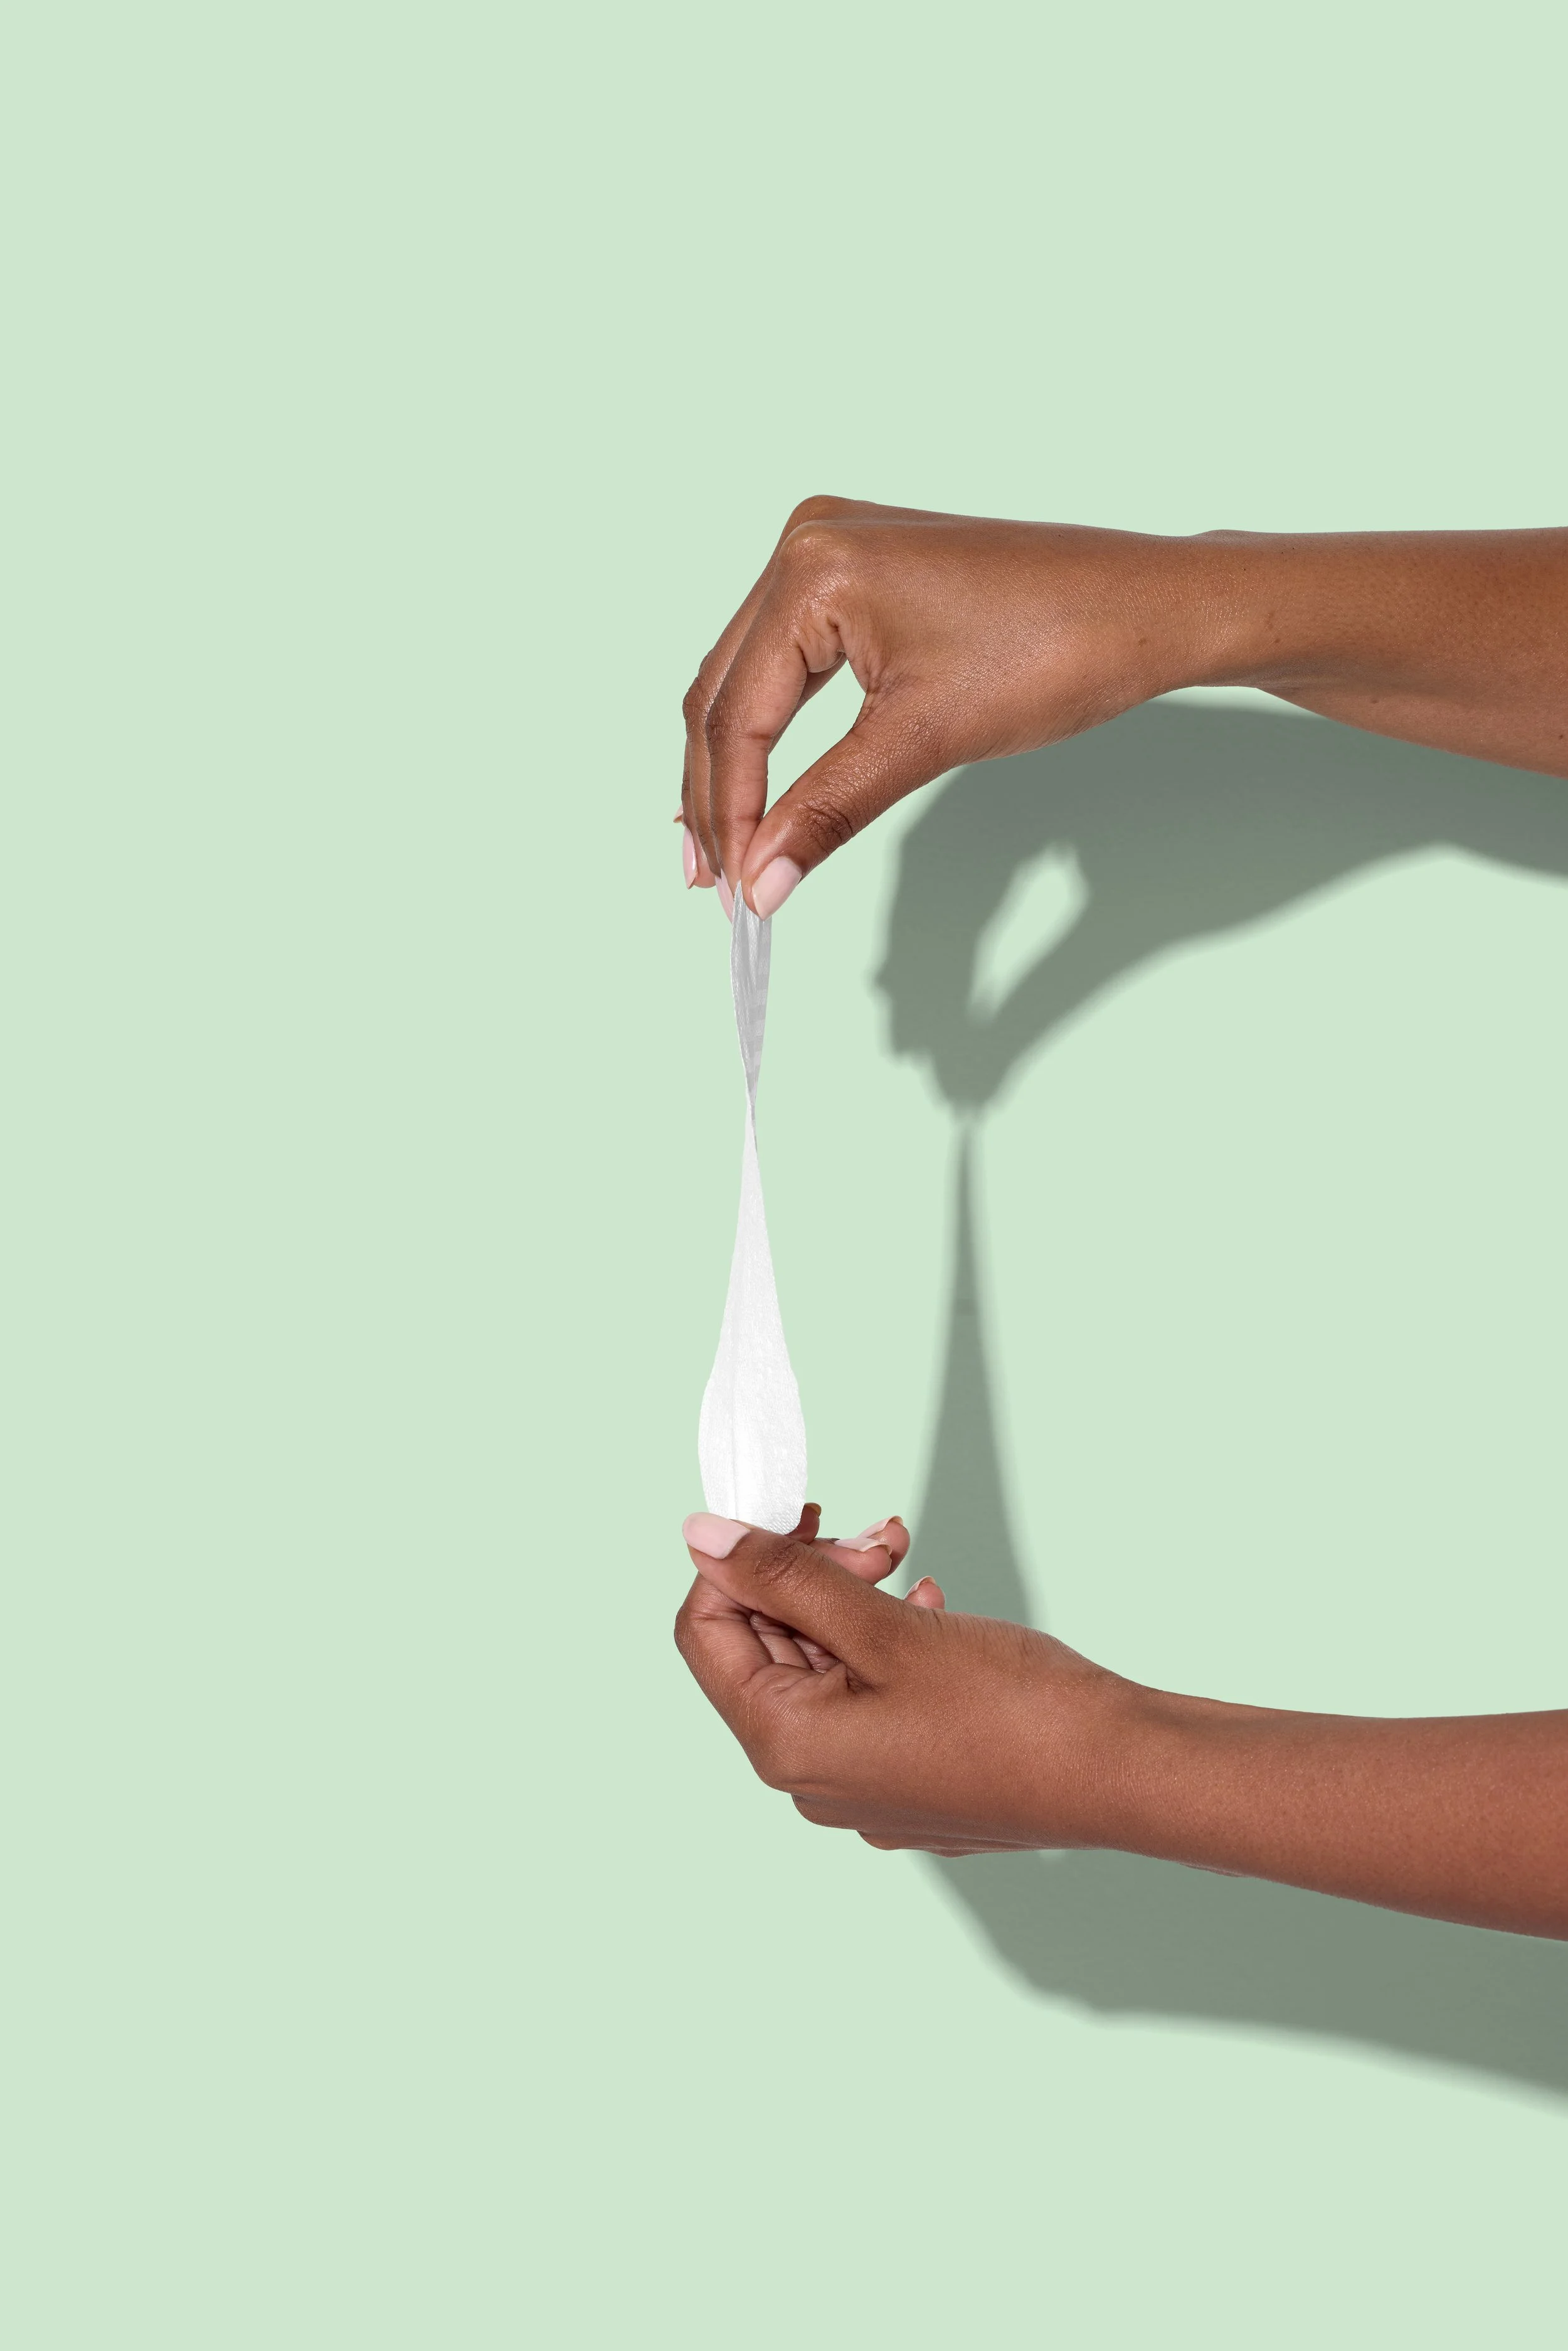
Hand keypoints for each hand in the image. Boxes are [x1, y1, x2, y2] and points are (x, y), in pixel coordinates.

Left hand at [674, 1508, 1131, 1854]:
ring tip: (908, 1561)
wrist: (1120, 1773)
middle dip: (811, 1574)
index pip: (705, 1632)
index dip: (738, 1561)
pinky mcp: (909, 1780)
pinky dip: (886, 1643)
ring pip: (821, 1667)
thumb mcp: (885, 1627)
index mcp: (786, 1745)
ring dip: (853, 1600)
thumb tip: (702, 1535)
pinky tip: (933, 1608)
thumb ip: (787, 1577)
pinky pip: (866, 1697)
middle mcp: (812, 1781)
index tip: (800, 1512)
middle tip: (880, 1539)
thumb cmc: (1010, 1709)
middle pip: (765, 1648)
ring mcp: (863, 1787)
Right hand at [678, 497, 1212, 917]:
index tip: (732, 895)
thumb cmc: (1058, 650)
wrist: (1149, 606)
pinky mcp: (862, 569)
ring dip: (735, 766)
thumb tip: (761, 884)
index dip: (728, 814)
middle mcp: (807, 540)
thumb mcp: (925, 740)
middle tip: (711, 888)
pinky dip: (775, 727)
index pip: (736, 714)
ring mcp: (833, 548)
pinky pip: (789, 658)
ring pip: (748, 678)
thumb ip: (827, 811)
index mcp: (813, 569)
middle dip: (715, 796)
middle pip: (723, 692)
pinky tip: (765, 785)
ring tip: (726, 851)